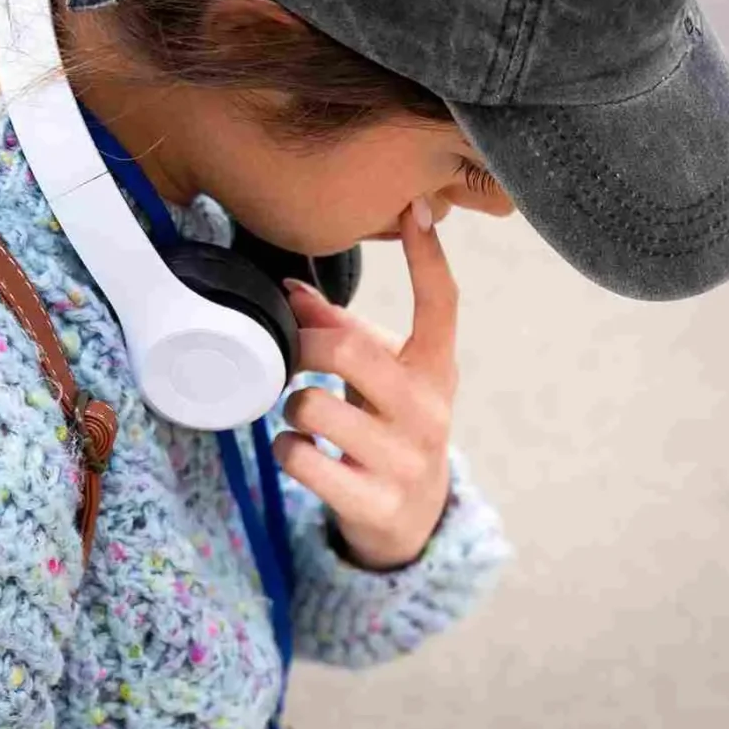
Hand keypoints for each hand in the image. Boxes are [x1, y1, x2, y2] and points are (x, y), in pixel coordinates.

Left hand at [274, 198, 459, 570]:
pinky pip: (303, 460)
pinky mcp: (375, 504)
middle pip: (349, 352)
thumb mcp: (381, 378)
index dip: (429, 255)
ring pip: (313, 407)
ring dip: (291, 406)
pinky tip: (297, 451)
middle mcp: (429, 412)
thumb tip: (291, 289)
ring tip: (300, 415)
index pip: (441, 305)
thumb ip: (342, 332)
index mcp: (436, 371)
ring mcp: (405, 462)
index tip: (416, 206)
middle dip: (302, 348)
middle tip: (289, 355)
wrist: (413, 522)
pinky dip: (287, 450)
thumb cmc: (390, 430)